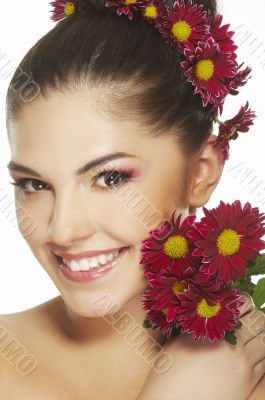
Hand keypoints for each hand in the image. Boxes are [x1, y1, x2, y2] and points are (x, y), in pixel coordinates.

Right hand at [136, 293, 264, 399]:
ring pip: (264, 340)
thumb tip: (207, 312)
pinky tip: (254, 351)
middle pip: (258, 321)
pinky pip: (264, 362)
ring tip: (252, 333)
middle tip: (248, 317)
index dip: (242, 301)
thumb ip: (196, 325)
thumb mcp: (178, 341)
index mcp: (213, 329)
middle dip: (255, 316)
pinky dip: (262, 352)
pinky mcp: (248, 381)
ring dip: (261, 333)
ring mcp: (242, 362)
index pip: (241, 304)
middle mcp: (231, 342)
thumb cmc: (169, 373)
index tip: (238, 302)